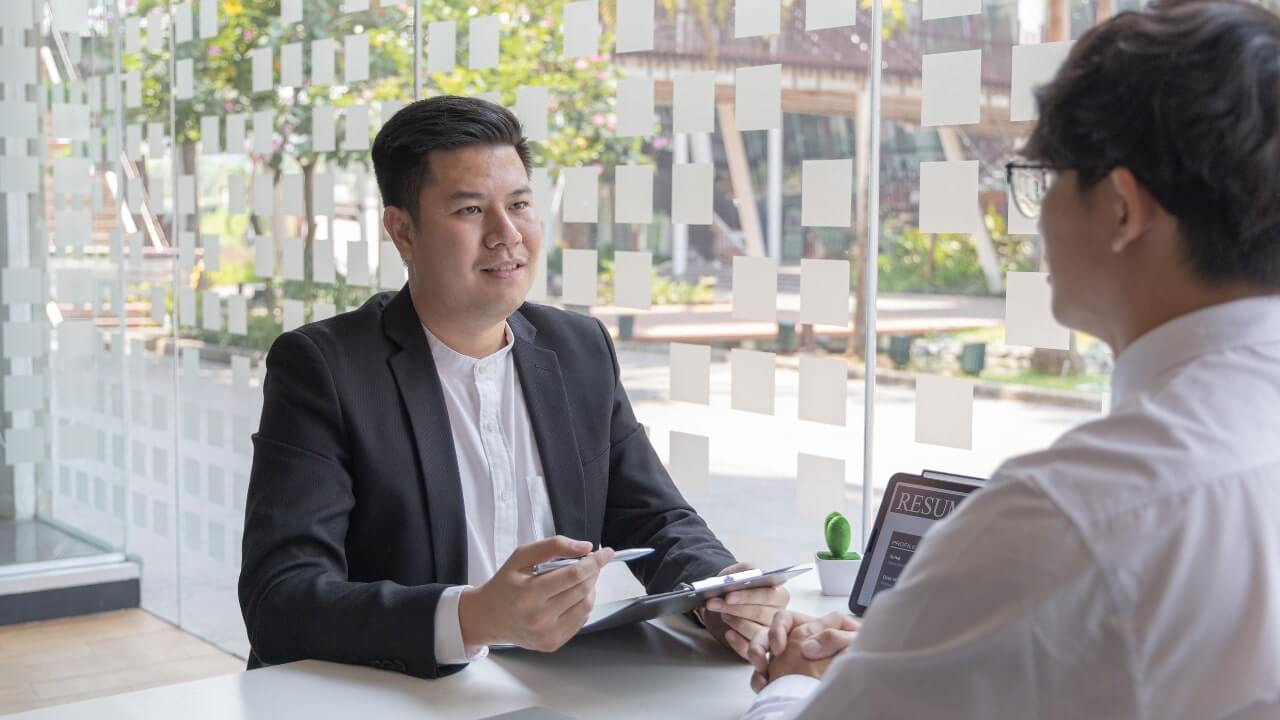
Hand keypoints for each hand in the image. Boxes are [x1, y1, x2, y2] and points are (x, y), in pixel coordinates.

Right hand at [458, 536, 612, 651]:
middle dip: (593, 572)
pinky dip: (582, 604)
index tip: (606, 552)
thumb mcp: (522, 556)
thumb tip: (585, 547)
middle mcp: (539, 617)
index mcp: (528, 593)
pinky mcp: (552, 644)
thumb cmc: (505, 584)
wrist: (488, 617)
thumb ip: (554, 546)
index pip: (574, 575)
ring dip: (590, 588)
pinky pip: (580, 620)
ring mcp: (547, 634)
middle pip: (583, 590)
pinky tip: (571, 596)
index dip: (594, 562)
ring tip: (579, 579)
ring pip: (586, 605)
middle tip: (590, 562)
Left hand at [701, 562, 790, 661]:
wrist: (723, 598)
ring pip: (757, 632)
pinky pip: (749, 649)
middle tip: (713, 603)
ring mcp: (770, 633)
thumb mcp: (738, 572)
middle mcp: (778, 615)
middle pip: (760, 613)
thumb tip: (752, 572)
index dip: (747, 596)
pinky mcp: (758, 646)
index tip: (729, 596)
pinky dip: (738, 642)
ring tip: (722, 614)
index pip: (768, 595)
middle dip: (735, 608)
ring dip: (736, 623)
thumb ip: (746, 569)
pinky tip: (728, 633)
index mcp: (779, 595)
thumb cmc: (735, 585)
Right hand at [746, 611, 858, 691]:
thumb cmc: (857, 655)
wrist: (859, 681)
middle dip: (758, 647)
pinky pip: (763, 676)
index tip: (779, 647)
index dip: (777, 629)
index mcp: (807, 626)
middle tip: (762, 664)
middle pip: (766, 635)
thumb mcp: (852, 641)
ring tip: (761, 677)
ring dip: (756, 663)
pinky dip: (760, 681)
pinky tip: (764, 687)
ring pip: (760, 654)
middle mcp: (793, 640)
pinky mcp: (783, 676)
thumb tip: (809, 647)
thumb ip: (834, 637)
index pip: (783, 619)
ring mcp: (786, 658)